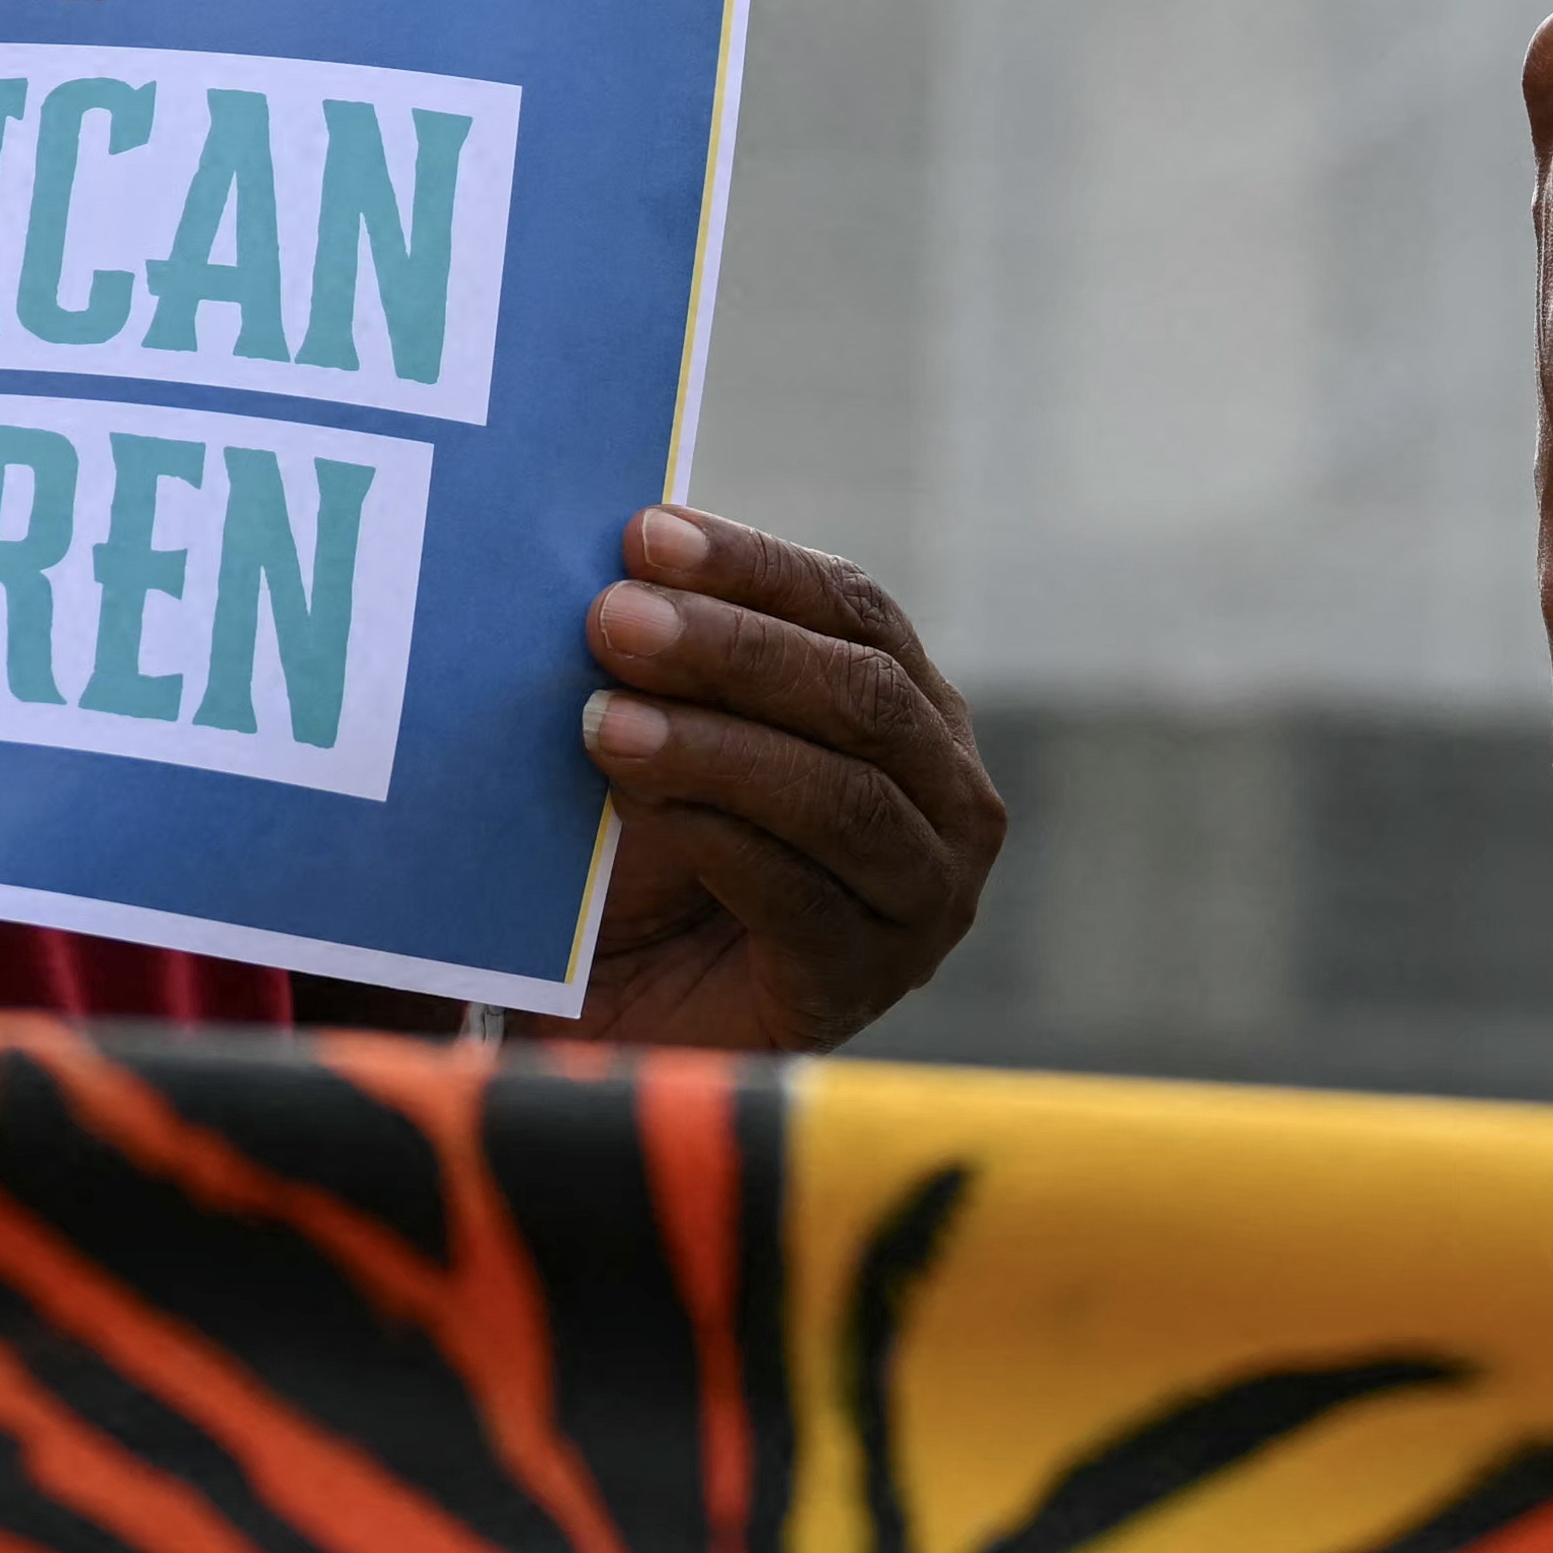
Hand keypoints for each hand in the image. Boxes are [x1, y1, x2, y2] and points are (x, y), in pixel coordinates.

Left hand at [567, 510, 1001, 1049]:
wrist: (615, 1017)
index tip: (647, 535)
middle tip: (613, 618)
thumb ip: (665, 657)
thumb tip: (616, 560)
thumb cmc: (648, 856)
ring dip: (714, 746)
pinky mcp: (865, 982)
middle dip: (732, 648)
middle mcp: (948, 795)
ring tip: (603, 720)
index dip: (754, 565)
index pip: (854, 609)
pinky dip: (716, 839)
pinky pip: (803, 898)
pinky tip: (637, 803)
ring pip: (842, 796)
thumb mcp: (661, 730)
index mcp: (913, 706)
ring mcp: (922, 897)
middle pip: (862, 694)